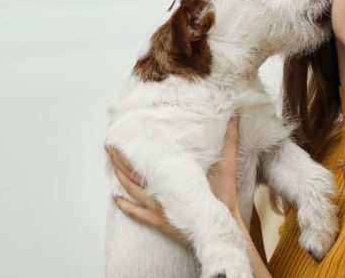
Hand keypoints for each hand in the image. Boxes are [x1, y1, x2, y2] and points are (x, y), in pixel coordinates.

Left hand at [105, 114, 242, 243]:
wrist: (220, 226)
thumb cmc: (222, 197)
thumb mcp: (228, 165)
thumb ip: (230, 140)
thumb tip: (235, 118)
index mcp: (172, 177)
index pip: (146, 160)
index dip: (132, 150)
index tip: (122, 138)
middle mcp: (161, 191)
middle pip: (134, 174)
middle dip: (120, 160)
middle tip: (109, 148)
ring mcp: (157, 207)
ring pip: (132, 191)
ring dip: (120, 178)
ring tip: (111, 166)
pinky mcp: (159, 221)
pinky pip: (137, 213)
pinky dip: (125, 206)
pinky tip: (115, 199)